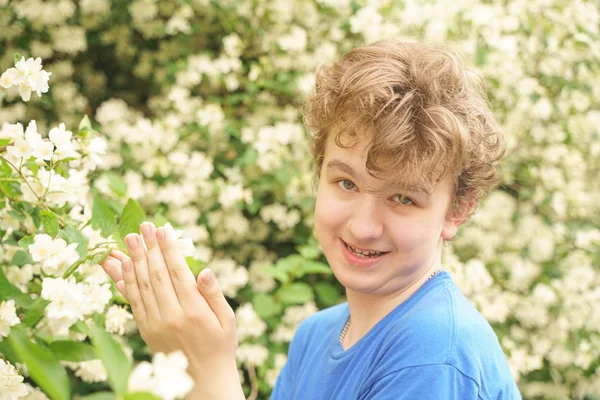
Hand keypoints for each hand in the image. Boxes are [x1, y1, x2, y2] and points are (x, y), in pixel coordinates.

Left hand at [100, 222, 242, 397]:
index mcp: (194, 311)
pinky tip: (119, 266)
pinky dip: (124, 282)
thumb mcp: (227, 320)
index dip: (168, 250)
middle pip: (156, 275)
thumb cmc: (221, 346)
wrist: (203, 381)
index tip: (162, 230)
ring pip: (140, 286)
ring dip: (132, 261)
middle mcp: (171, 316)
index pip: (178, 273)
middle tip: (143, 227)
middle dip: (148, 249)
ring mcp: (155, 324)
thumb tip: (204, 271)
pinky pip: (133, 302)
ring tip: (128, 239)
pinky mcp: (145, 330)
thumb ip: (214, 294)